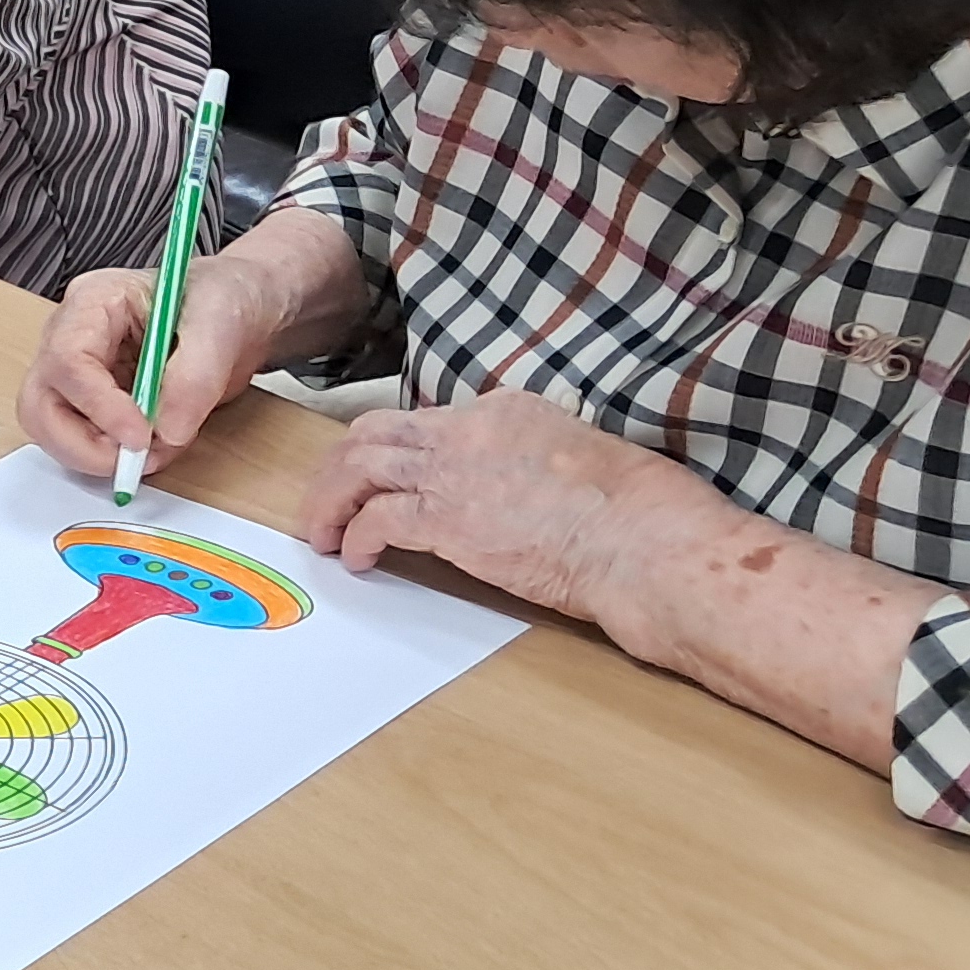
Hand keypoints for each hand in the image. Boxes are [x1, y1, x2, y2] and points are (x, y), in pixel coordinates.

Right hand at [19, 246, 304, 479]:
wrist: (239, 312)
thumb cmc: (223, 298)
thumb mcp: (221, 323)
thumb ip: (195, 375)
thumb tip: (166, 431)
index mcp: (93, 302)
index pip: (68, 359)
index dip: (98, 405)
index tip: (141, 436)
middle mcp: (70, 338)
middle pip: (40, 401)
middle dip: (79, 443)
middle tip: (132, 461)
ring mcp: (76, 374)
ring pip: (51, 429)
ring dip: (95, 455)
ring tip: (152, 452)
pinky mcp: (92, 404)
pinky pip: (81, 442)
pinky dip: (112, 457)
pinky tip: (154, 447)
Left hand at [299, 391, 730, 629]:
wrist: (646, 541)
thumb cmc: (636, 514)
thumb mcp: (575, 459)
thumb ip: (528, 461)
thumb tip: (509, 489)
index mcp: (503, 411)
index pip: (421, 422)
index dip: (389, 453)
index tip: (374, 481)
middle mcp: (469, 430)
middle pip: (371, 434)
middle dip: (337, 470)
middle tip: (324, 504)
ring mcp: (455, 471)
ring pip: (358, 468)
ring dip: (330, 503)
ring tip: (324, 535)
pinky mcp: (448, 518)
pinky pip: (376, 520)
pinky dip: (357, 538)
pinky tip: (360, 559)